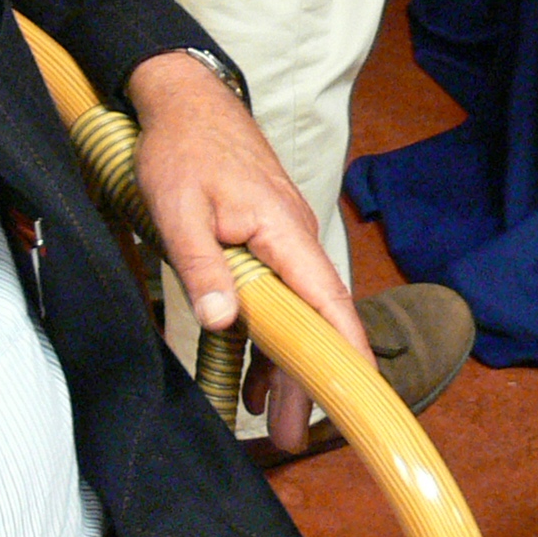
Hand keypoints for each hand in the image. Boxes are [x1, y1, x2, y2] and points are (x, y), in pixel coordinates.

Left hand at [124, 50, 366, 449]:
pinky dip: (265, 339)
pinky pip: (275, 300)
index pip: (328, 300)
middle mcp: (293, 240)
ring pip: (295, 314)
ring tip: (272, 423)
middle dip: (308, 378)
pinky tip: (249, 377)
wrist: (183, 100)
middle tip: (291, 436)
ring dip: (285, 366)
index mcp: (283, 231)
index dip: (346, 349)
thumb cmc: (181, 148)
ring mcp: (280, 243)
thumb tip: (224, 319)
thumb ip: (202, 265)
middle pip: (314, 319)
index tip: (359, 395)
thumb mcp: (178, 208)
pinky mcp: (263, 245)